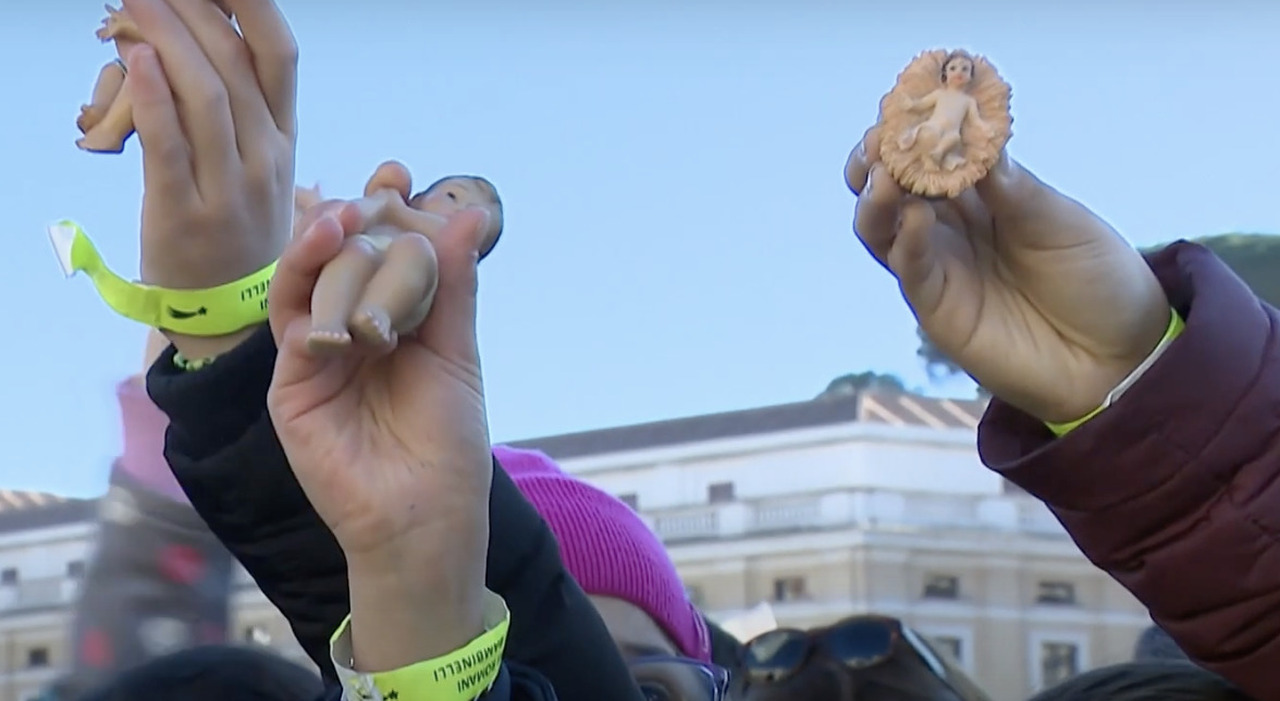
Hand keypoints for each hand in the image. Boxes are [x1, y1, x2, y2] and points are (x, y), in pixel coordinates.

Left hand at [123, 0, 296, 355]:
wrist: (231, 313)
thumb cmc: (238, 232)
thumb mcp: (259, 170)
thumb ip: (239, 113)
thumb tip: (190, 45)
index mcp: (284, 139)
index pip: (279, 57)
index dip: (256, 5)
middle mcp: (265, 157)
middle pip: (234, 64)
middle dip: (193, 9)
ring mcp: (230, 187)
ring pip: (206, 96)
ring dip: (167, 38)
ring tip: (135, 2)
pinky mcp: (185, 212)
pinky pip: (171, 145)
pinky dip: (153, 97)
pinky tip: (135, 59)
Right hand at [267, 161, 492, 665]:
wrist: (425, 514)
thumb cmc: (448, 440)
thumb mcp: (456, 352)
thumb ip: (453, 285)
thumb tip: (471, 212)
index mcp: (392, 321)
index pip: (381, 253)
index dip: (388, 213)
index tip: (398, 173)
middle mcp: (350, 330)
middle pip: (342, 257)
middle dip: (358, 218)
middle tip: (380, 188)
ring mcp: (316, 354)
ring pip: (310, 281)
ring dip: (325, 243)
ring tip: (345, 215)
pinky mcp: (291, 383)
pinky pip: (291, 322)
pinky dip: (306, 286)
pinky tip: (329, 253)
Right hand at [845, 126, 1169, 422]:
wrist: (1118, 358)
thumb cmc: (1096, 280)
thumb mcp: (1061, 221)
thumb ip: (1012, 187)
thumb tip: (973, 136)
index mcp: (982, 196)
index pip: (933, 152)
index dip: (916, 127)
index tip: (907, 100)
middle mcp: (950, 227)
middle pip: (892, 185)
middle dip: (878, 157)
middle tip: (880, 137)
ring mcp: (939, 268)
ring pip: (882, 227)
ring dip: (876, 197)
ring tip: (884, 173)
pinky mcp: (938, 310)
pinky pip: (910, 269)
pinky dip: (906, 240)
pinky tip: (914, 217)